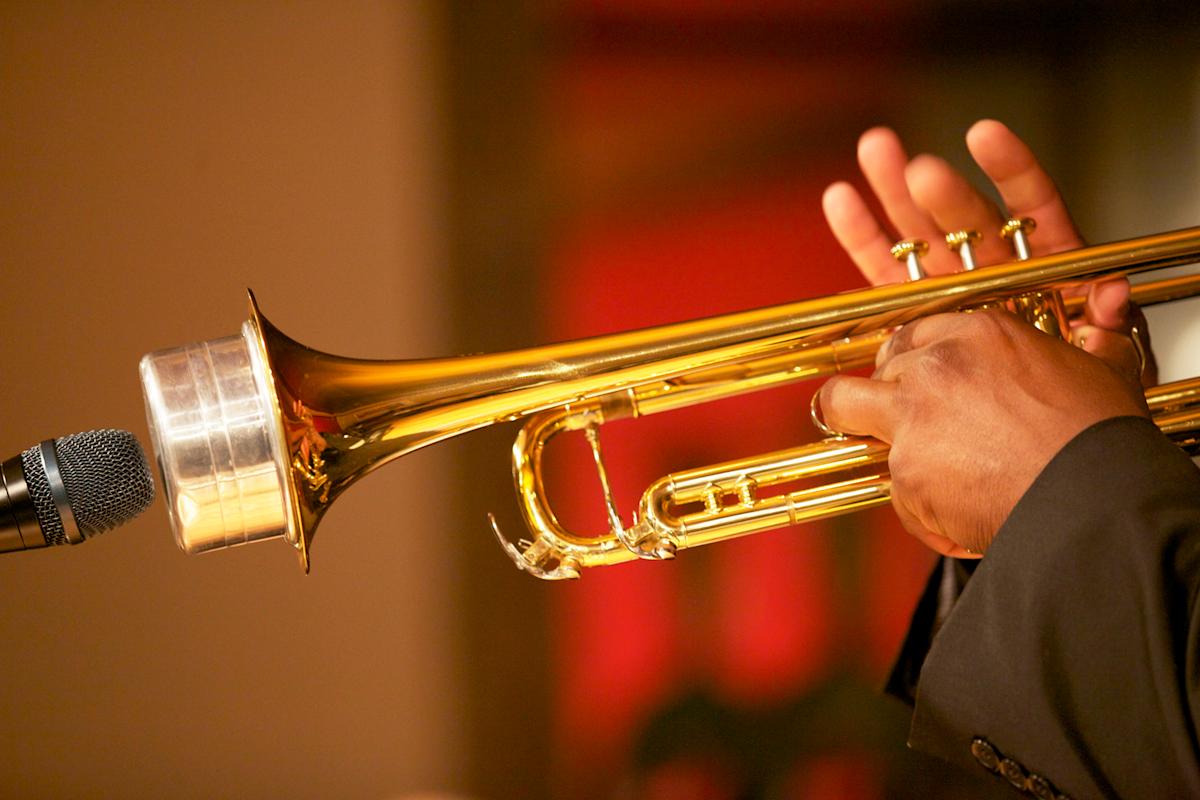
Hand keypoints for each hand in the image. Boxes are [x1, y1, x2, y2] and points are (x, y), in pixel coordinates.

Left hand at [819, 310, 1148, 556]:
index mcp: (976, 335)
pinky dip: (924, 512)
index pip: (912, 334)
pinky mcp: (905, 475)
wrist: (1096, 497)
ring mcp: (911, 421)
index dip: (907, 360)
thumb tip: (1108, 305)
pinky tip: (961, 519)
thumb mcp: (1099, 368)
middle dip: (871, 394)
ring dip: (865, 436)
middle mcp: (934, 369)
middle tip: (890, 418)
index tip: (909, 378)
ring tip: (910, 465)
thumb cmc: (1101, 438)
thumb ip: (1085, 339)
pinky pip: (896, 494)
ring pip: (847, 414)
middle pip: (868, 369)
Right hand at [821, 120, 1153, 383]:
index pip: (1032, 206)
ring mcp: (953, 284)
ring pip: (922, 233)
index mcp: (1047, 266)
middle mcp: (995, 268)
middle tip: (914, 170)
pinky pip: (887, 272)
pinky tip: (840, 200)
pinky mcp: (915, 306)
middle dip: (941, 192)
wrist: (1044, 438)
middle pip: (967, 218)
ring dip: (893, 191)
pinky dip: (863, 238)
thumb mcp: (1111, 352)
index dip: (1011, 170)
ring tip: (873, 151)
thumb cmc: (1080, 391)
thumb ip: (1110, 320)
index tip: (984, 137)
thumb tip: (1110, 296)